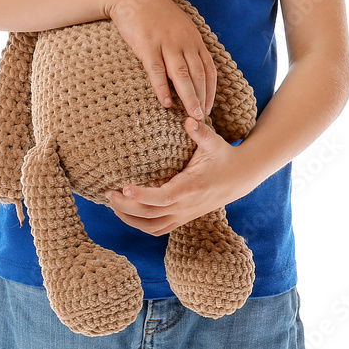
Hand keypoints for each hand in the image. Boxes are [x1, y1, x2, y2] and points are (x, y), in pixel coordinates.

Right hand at [105, 0, 216, 121]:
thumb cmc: (155, 14)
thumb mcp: (179, 27)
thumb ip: (187, 46)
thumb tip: (192, 71)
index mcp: (194, 38)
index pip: (208, 69)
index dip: (210, 91)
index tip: (209, 109)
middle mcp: (184, 41)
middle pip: (198, 75)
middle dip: (202, 99)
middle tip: (202, 119)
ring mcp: (166, 42)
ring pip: (182, 75)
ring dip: (189, 98)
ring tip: (192, 117)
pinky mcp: (147, 44)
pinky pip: (156, 70)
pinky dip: (162, 88)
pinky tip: (165, 103)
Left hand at [106, 117, 251, 234]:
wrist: (239, 178)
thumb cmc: (223, 156)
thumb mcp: (214, 142)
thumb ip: (201, 131)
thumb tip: (189, 118)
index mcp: (191, 187)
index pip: (164, 198)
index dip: (143, 196)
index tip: (125, 188)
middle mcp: (186, 206)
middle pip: (151, 215)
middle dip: (127, 207)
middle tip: (108, 192)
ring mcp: (184, 215)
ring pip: (152, 227)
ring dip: (130, 219)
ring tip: (113, 203)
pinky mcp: (183, 218)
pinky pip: (158, 229)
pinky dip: (140, 225)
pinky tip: (127, 212)